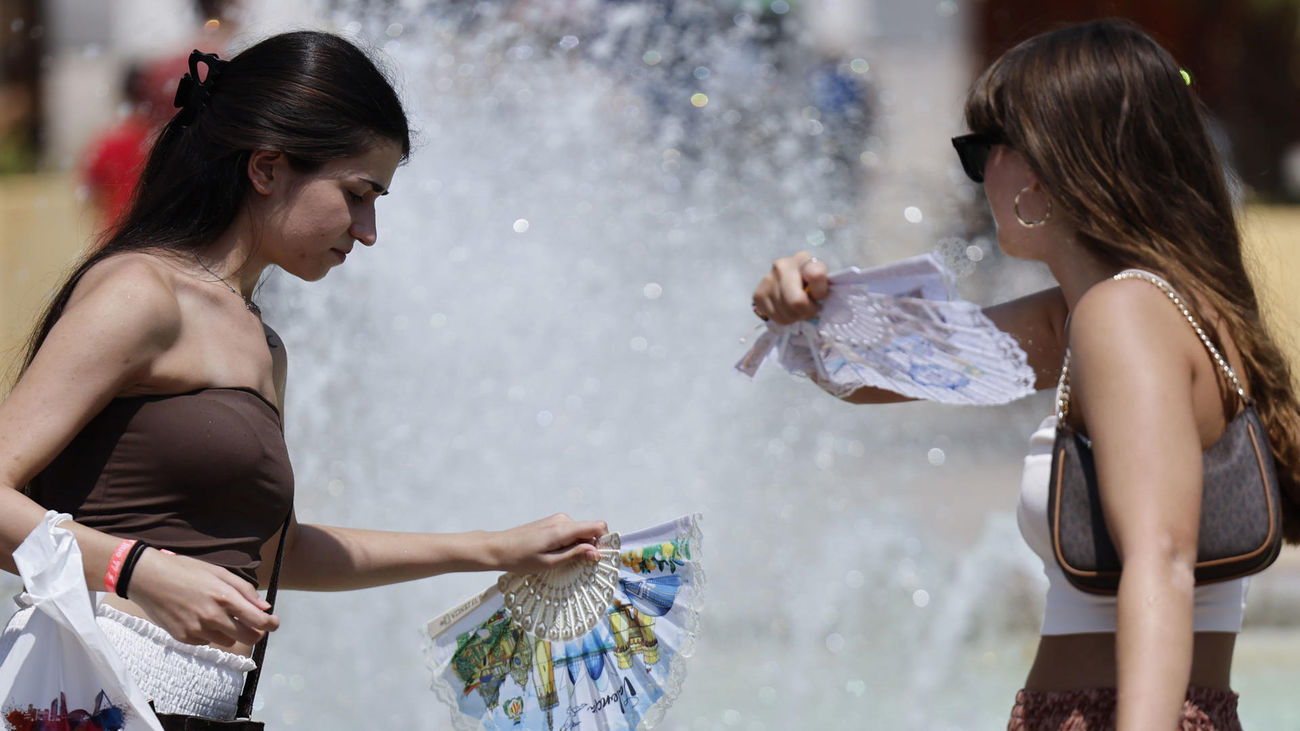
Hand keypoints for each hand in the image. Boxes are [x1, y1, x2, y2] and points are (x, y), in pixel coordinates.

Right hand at [126, 549, 278, 647]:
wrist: (147, 578)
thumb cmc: (185, 570)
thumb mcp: (218, 572)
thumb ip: (244, 590)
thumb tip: (265, 607)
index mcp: (224, 597)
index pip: (258, 621)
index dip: (271, 624)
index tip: (274, 623)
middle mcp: (212, 617)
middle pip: (248, 638)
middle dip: (255, 633)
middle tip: (253, 624)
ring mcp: (197, 630)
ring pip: (227, 641)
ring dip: (230, 632)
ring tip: (219, 615)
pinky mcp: (183, 638)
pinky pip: (206, 641)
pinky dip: (209, 633)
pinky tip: (199, 618)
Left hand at [485, 513, 607, 572]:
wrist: (498, 548)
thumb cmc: (520, 558)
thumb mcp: (549, 562)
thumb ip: (574, 555)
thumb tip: (597, 552)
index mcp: (563, 528)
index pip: (598, 526)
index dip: (603, 541)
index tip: (598, 559)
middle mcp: (563, 520)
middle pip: (589, 531)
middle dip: (589, 548)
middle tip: (577, 567)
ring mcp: (556, 520)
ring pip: (580, 533)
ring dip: (578, 547)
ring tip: (561, 563)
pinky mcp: (551, 523)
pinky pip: (570, 532)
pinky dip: (569, 544)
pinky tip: (555, 556)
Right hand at [751, 251, 829, 324]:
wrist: (786, 279)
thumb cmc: (809, 281)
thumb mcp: (822, 279)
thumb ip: (823, 287)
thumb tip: (815, 304)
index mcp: (802, 259)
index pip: (816, 275)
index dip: (821, 293)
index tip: (819, 297)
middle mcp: (781, 266)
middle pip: (797, 302)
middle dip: (807, 311)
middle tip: (809, 310)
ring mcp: (767, 280)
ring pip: (787, 314)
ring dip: (796, 317)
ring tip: (797, 309)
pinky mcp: (758, 295)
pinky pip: (776, 318)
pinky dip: (785, 319)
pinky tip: (787, 310)